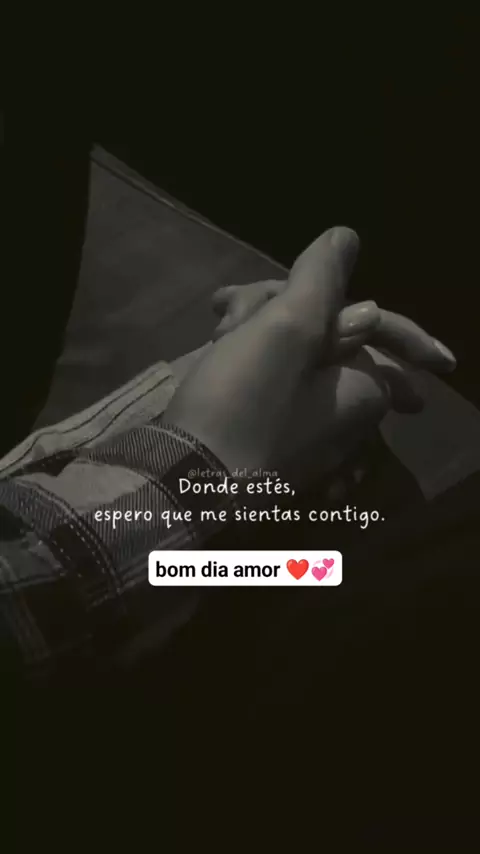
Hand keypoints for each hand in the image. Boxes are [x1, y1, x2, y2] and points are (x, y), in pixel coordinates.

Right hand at [164, 228, 455, 487]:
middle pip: (325, 335)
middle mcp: (340, 416)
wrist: (183, 478)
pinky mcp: (264, 436)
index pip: (382, 335)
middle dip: (281, 306)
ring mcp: (301, 430)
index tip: (381, 314)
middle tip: (232, 304)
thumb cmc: (243, 401)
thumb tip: (346, 239)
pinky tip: (214, 347)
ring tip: (214, 332)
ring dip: (253, 327)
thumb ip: (320, 281)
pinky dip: (244, 357)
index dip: (369, 308)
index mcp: (362, 393)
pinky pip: (269, 383)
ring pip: (289, 353)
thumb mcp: (286, 329)